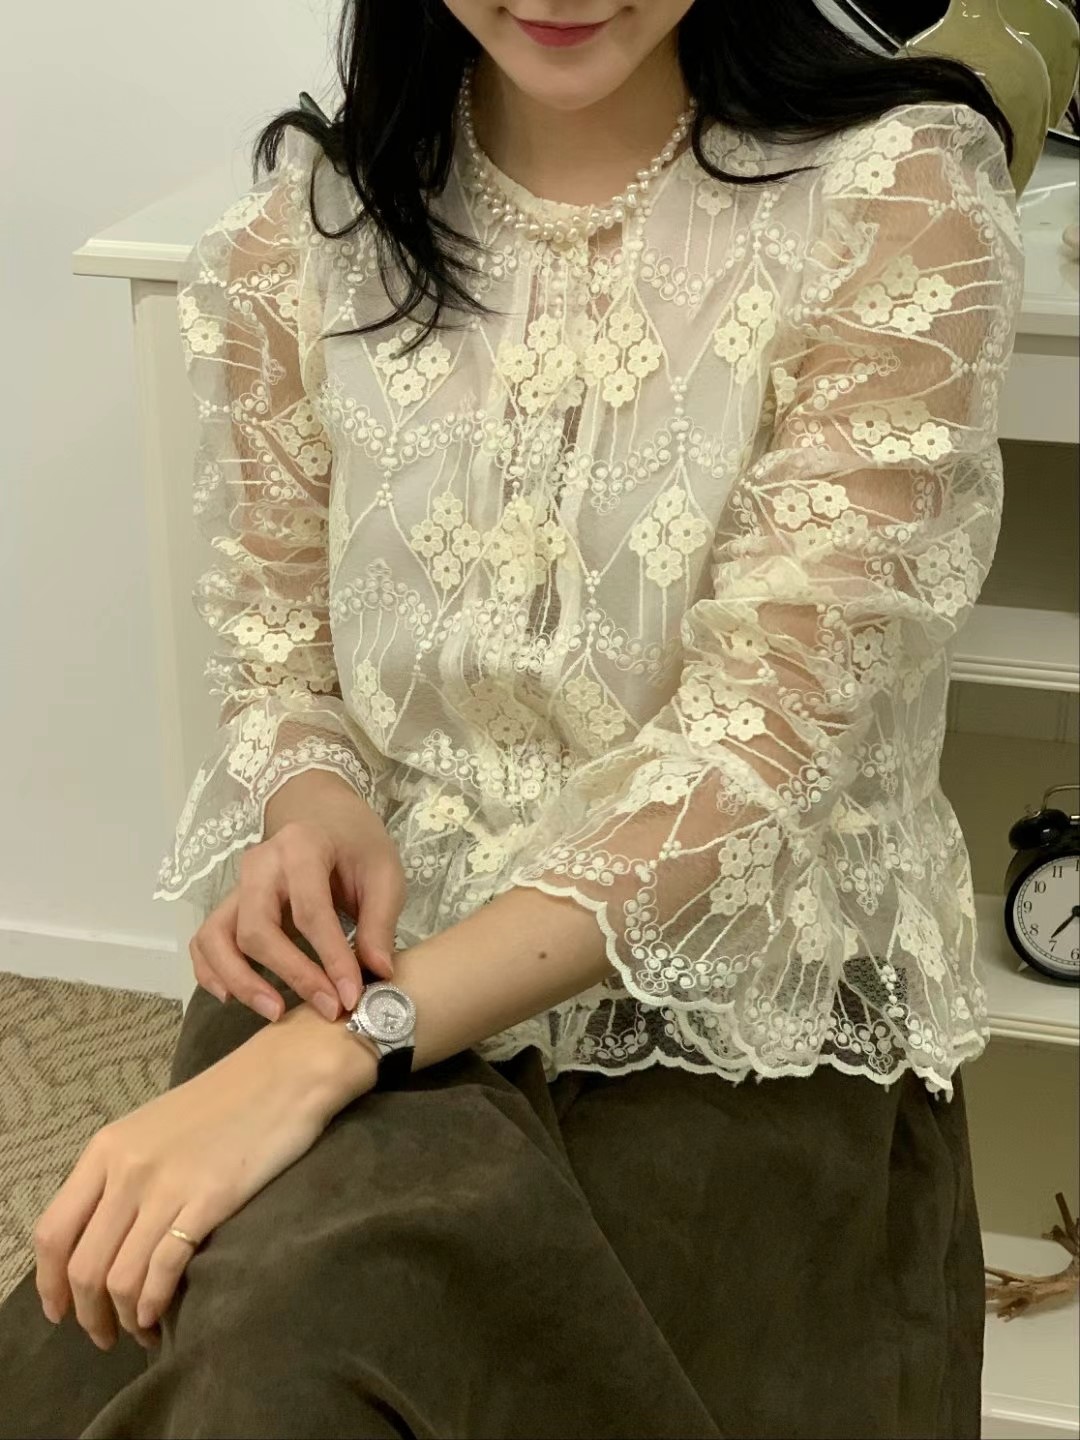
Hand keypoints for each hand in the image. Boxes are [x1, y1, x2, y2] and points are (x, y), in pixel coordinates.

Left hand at [33, 1003, 376, 1348]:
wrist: (286, 1073)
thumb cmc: (225, 1100)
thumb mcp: (153, 1129)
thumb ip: (120, 1175)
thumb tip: (101, 1237)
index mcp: (106, 1148)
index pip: (53, 1231)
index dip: (49, 1283)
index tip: (60, 1311)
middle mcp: (127, 1168)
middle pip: (84, 1265)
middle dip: (88, 1314)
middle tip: (103, 1336)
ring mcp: (167, 1185)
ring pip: (120, 1277)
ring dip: (123, 1317)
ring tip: (140, 1329)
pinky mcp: (209, 1199)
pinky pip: (164, 1270)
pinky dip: (155, 1305)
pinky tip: (161, 1315)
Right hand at [191, 771, 406, 1020]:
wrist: (326, 818)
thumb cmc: (357, 846)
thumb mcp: (384, 874)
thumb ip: (380, 923)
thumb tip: (379, 974)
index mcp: (302, 847)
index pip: (310, 911)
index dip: (331, 958)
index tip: (351, 995)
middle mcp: (259, 864)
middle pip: (257, 928)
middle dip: (292, 973)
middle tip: (327, 1008)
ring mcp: (237, 885)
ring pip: (217, 937)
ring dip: (241, 979)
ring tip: (275, 1011)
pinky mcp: (228, 905)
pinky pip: (204, 941)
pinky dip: (210, 971)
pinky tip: (232, 998)